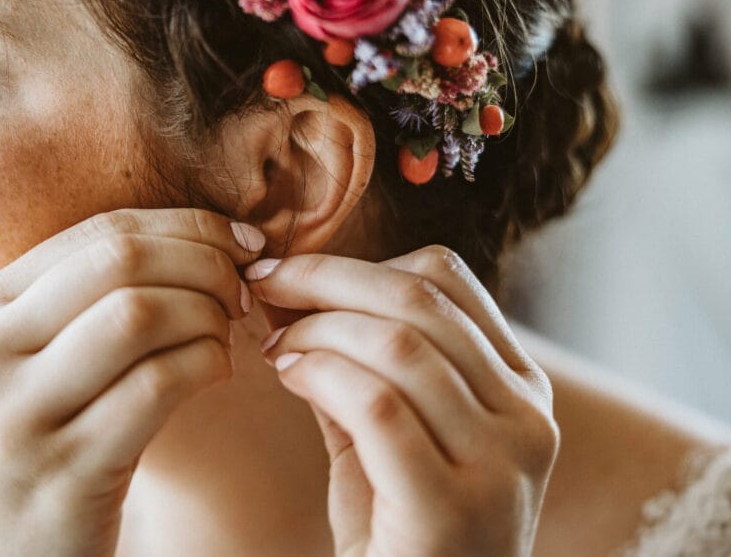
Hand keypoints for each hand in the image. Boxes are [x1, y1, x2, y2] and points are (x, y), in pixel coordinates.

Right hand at [0, 209, 263, 556]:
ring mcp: (19, 412)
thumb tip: (202, 235)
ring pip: (140, 313)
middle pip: (122, 261)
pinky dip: (206, 364)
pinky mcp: (65, 469)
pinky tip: (216, 373)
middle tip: (242, 293)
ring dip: (207, 315)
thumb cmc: (35, 441)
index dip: (189, 226)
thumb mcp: (30, 360)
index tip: (242, 243)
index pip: (102, 231)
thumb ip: (85, 296)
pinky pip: (158, 384)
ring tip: (224, 336)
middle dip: (206, 264)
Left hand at [246, 245, 558, 556]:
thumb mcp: (387, 434)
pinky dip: (321, 374)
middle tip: (261, 284)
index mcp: (520, 387)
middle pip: (418, 299)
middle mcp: (527, 416)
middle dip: (324, 279)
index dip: (357, 261)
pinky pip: (378, 405)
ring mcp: (501, 463)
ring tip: (272, 345)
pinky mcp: (455, 507)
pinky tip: (288, 375)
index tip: (290, 269)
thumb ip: (355, 364)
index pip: (446, 277)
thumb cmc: (399, 526)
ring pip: (399, 345)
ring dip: (316, 329)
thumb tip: (290, 290)